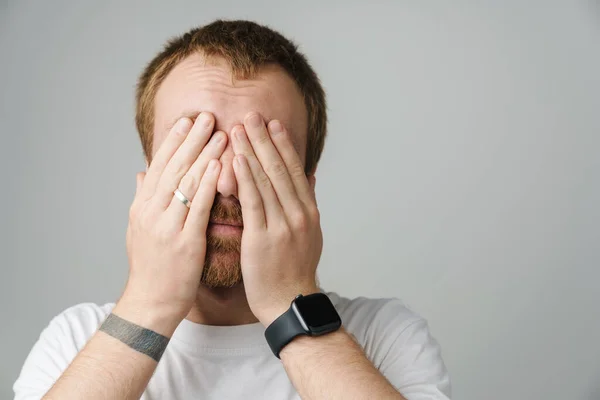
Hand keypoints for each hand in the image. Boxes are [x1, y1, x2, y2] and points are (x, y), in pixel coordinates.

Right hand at [115, 112, 226, 334]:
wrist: (149, 304)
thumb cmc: (150, 268)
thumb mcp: (138, 230)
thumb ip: (142, 199)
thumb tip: (140, 173)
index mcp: (142, 207)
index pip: (158, 166)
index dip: (173, 141)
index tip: (187, 120)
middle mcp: (151, 212)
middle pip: (172, 167)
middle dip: (191, 139)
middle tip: (207, 116)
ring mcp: (166, 226)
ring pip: (185, 182)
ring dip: (203, 154)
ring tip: (220, 132)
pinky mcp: (183, 242)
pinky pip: (197, 207)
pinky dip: (207, 184)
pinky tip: (218, 166)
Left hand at [231, 112, 322, 325]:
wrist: (289, 301)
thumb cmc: (294, 270)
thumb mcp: (310, 234)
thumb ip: (309, 204)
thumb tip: (312, 177)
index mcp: (309, 212)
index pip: (296, 171)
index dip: (284, 145)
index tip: (274, 124)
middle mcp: (299, 214)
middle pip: (281, 169)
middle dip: (266, 139)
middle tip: (253, 114)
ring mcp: (283, 225)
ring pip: (267, 180)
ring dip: (253, 151)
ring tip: (240, 127)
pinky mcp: (263, 237)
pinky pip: (254, 202)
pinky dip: (246, 178)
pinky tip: (237, 159)